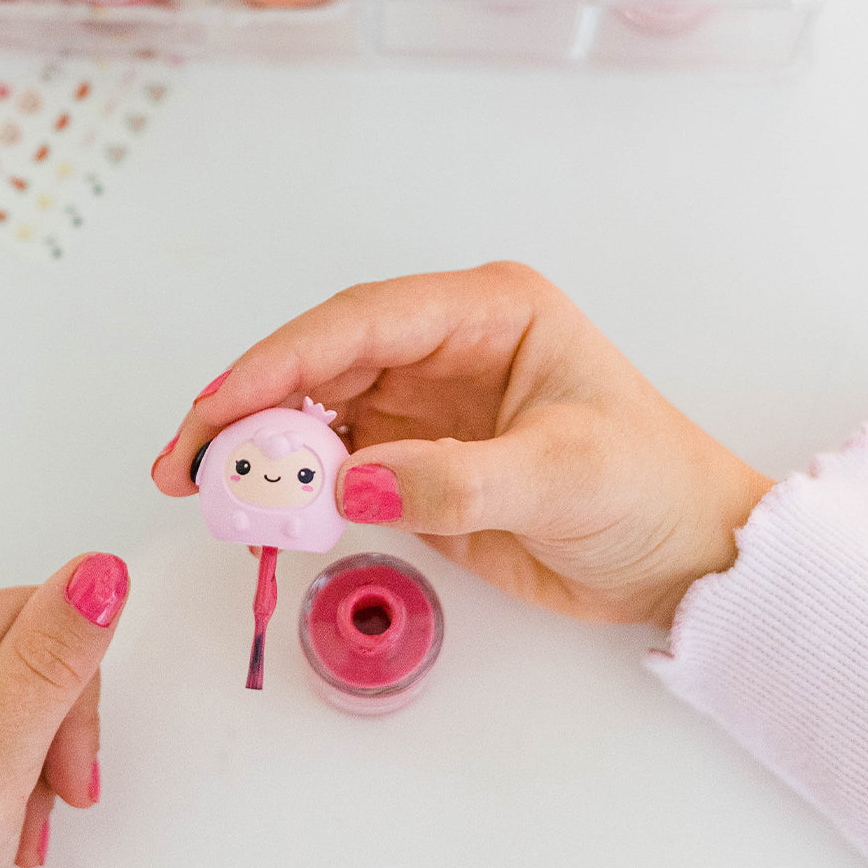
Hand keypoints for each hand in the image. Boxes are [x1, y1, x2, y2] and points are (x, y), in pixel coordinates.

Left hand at [0, 553, 128, 867]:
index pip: (46, 618)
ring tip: (5, 812)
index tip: (55, 764)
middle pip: (37, 648)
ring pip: (26, 678)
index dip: (70, 697)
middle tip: (29, 799)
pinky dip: (9, 755)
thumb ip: (48, 666)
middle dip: (52, 730)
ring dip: (35, 750)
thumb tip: (97, 575)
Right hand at [152, 263, 771, 626]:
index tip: (220, 408)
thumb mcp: (564, 476)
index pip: (363, 322)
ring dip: (262, 446)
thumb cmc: (649, 490)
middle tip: (188, 460)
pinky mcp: (412, 458)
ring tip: (207, 487)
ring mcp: (422, 404)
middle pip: (323, 360)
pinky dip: (294, 484)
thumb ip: (454, 479)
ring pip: (317, 409)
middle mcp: (443, 347)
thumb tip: (344, 484)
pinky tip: (263, 507)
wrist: (679, 555)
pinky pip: (335, 462)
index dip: (283, 360)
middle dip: (250, 404)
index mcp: (487, 313)